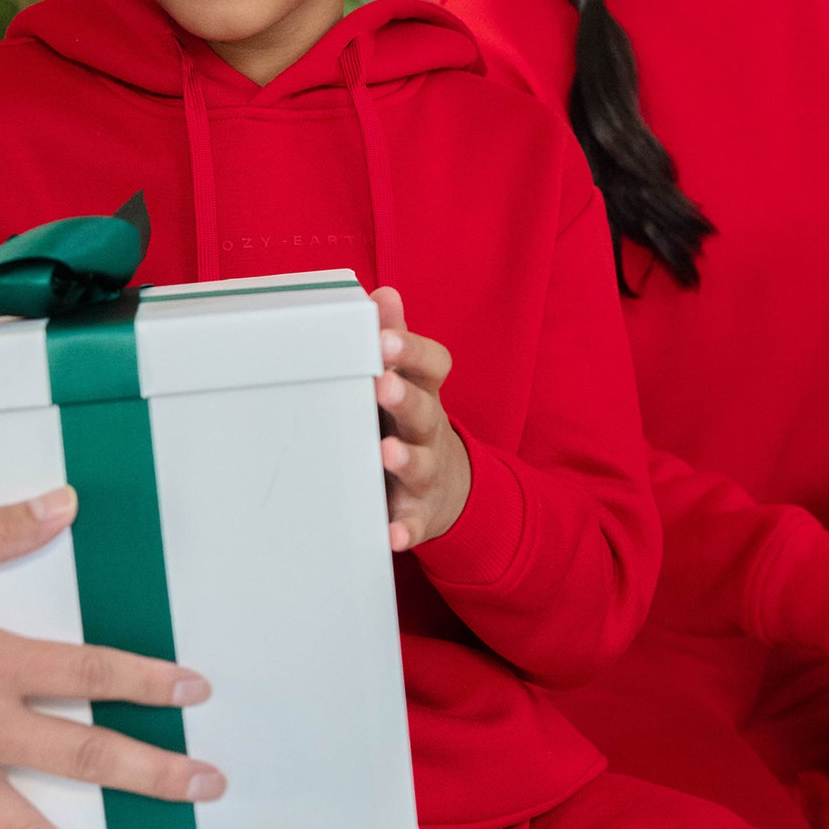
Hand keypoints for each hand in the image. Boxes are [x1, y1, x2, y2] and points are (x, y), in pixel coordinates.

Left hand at [371, 286, 470, 551]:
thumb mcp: (409, 378)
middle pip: (424, 411)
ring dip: (405, 459)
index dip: (412, 351)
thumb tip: (382, 292)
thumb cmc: (410, 420)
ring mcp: (427, 472)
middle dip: (405, 397)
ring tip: (387, 454)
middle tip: (383, 384)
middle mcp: (428, 429)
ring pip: (419, 464)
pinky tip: (392, 536)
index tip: (386, 338)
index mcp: (424, 391)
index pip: (432, 364)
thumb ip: (394, 336)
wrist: (447, 488)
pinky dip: (405, 530)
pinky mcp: (418, 513)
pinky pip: (413, 523)